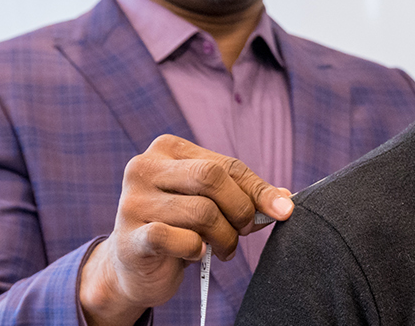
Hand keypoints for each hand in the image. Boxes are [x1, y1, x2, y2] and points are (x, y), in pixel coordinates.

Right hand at [78, 134, 294, 324]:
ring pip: (201, 212)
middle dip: (240, 210)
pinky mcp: (129, 236)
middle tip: (243, 232)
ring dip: (224, 237)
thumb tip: (285, 200)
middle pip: (211, 178)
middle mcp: (144, 167)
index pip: (226, 165)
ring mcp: (133, 201)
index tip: (282, 211)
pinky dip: (196, 250)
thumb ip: (242, 196)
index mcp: (167, 149)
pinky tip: (195, 254)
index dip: (258, 190)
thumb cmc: (179, 227)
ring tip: (223, 249)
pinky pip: (179, 239)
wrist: (134, 266)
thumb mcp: (210, 204)